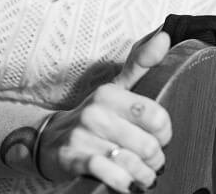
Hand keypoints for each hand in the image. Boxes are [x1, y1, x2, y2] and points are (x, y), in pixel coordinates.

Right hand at [39, 29, 172, 190]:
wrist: (50, 140)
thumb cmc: (93, 116)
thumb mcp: (116, 88)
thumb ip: (141, 64)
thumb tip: (164, 36)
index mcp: (109, 93)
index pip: (156, 116)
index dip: (165, 133)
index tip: (161, 138)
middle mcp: (95, 112)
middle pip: (147, 144)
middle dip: (155, 159)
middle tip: (152, 162)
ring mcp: (82, 136)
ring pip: (131, 163)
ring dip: (142, 175)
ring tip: (143, 176)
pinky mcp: (72, 158)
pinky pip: (108, 173)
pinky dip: (123, 183)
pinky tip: (128, 185)